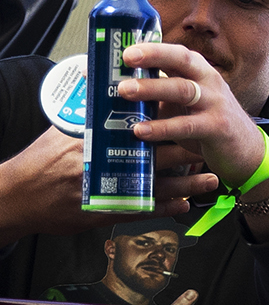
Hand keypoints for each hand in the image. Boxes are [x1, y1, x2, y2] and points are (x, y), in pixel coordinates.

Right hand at [0, 127, 218, 243]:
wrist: (16, 197)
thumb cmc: (38, 162)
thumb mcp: (61, 132)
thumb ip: (88, 116)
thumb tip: (104, 92)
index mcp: (96, 141)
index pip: (140, 127)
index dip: (169, 121)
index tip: (191, 113)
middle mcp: (105, 165)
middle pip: (157, 156)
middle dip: (188, 151)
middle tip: (212, 145)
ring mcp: (106, 191)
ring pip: (158, 186)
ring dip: (188, 184)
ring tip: (213, 179)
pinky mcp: (104, 213)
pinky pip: (142, 211)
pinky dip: (165, 209)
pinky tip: (184, 206)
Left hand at [120, 41, 267, 187]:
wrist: (246, 151)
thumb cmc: (208, 124)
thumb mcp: (185, 104)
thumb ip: (159, 96)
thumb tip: (115, 92)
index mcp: (200, 73)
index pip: (176, 53)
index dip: (152, 48)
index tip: (126, 48)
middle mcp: (210, 82)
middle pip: (182, 61)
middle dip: (153, 56)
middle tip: (126, 58)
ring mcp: (215, 103)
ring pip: (182, 90)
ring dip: (152, 88)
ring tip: (124, 91)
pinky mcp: (217, 127)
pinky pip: (186, 125)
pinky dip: (161, 127)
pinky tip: (140, 130)